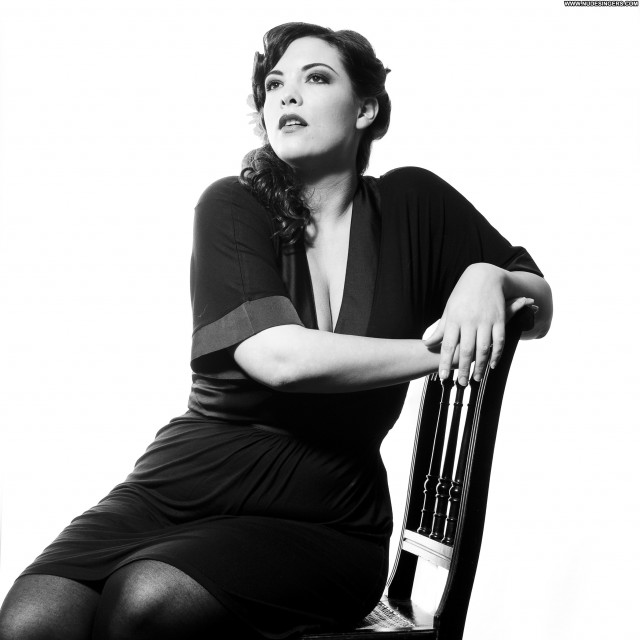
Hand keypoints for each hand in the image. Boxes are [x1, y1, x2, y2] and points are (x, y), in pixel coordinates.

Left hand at [423, 264, 535, 385]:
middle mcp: (469, 320)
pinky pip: (499, 340)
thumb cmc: (462, 295)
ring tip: (476, 378)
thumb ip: (440, 329)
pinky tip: (492, 365)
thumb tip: (427, 344)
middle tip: (462, 384)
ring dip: (480, 366)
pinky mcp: (499, 319)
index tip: (443, 377)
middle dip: (463, 369)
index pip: (448, 345)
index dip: (445, 362)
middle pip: (466, 350)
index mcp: (454, 319)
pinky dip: (497, 354)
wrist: (483, 276)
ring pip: (484, 348)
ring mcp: (486, 320)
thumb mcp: (449, 311)